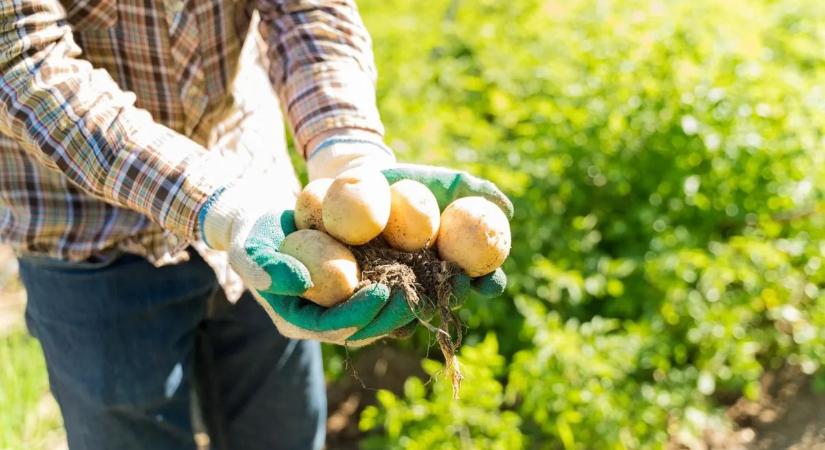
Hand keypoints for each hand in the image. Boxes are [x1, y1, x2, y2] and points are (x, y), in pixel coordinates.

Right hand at [198, 182, 414, 344]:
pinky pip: (385, 293)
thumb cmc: (253, 235)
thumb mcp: (250, 249)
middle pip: (363, 327)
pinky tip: (430, 272)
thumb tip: (301, 282)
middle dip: (391, 314)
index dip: (359, 314)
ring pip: (379, 314)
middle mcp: (323, 320)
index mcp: (297, 320)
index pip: (333, 327)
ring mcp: (341, 305)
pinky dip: (407, 284)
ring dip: (406, 303)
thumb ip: (267, 268)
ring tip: (429, 286)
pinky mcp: (356, 288)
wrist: (265, 220)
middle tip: (415, 293)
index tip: (383, 292)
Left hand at [307, 134, 512, 294]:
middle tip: (459, 282)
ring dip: (422, 304)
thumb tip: (506, 209)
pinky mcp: (369, 291)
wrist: (364, 184)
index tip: (492, 280)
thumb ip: (475, 190)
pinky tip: (382, 298)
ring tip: (423, 294)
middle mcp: (431, 281)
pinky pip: (378, 306)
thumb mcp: (444, 181)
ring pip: (416, 306)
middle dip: (457, 294)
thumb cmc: (412, 182)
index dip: (491, 283)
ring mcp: (401, 288)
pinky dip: (381, 306)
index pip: (481, 279)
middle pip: (450, 296)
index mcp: (454, 262)